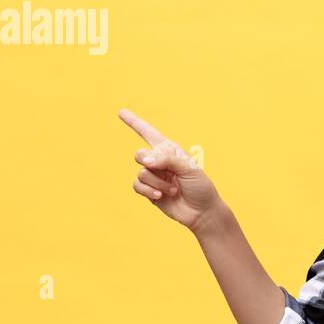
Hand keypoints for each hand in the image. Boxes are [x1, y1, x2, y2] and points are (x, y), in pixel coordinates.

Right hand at [118, 108, 222, 233]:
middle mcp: (159, 161)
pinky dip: (148, 191)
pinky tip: (160, 196)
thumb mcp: (189, 169)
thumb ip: (166, 160)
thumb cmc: (200, 187)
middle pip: (139, 154)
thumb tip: (144, 160)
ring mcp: (153, 176)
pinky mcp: (148, 191)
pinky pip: (137, 186)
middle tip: (164, 170)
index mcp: (170, 150)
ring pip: (141, 173)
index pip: (149, 133)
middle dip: (149, 162)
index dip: (134, 122)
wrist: (201, 211)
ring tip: (173, 190)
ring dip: (157, 183)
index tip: (121, 112)